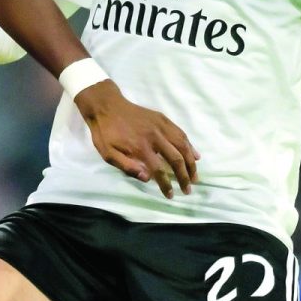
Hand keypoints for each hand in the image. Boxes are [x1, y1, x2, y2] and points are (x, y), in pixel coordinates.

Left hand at [75, 80, 199, 197]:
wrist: (106, 106)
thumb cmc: (105, 133)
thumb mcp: (108, 154)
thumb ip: (127, 167)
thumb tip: (147, 179)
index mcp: (141, 148)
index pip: (159, 171)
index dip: (167, 185)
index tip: (171, 195)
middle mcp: (155, 137)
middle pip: (176, 159)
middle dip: (184, 177)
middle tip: (188, 190)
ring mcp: (161, 126)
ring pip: (183, 145)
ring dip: (191, 163)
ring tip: (195, 176)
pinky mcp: (162, 119)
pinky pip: (180, 133)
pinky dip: (190, 145)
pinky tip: (195, 155)